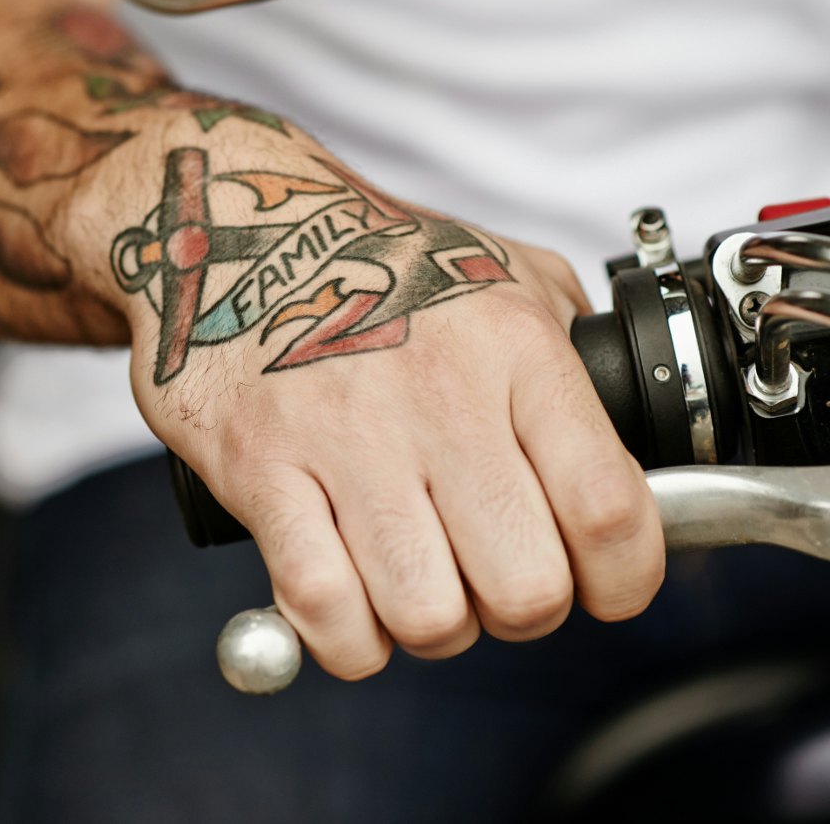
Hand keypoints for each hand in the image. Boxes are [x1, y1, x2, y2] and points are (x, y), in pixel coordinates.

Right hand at [113, 147, 664, 679]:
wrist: (233, 228)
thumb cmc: (377, 263)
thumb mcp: (509, 273)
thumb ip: (576, 360)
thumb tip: (631, 452)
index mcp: (514, 348)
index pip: (611, 511)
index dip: (622, 582)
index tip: (599, 584)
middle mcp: (438, 394)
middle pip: (525, 589)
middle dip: (517, 612)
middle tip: (490, 580)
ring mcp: (342, 435)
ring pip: (427, 615)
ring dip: (429, 627)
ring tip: (414, 585)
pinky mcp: (260, 467)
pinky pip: (323, 606)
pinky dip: (345, 637)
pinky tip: (347, 604)